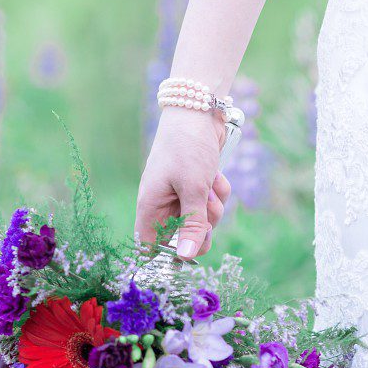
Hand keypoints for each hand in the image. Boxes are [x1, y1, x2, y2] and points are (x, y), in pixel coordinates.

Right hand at [135, 107, 232, 259]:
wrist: (198, 111)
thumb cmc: (187, 147)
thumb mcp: (193, 188)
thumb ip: (192, 224)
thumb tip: (187, 257)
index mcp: (151, 207)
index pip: (149, 246)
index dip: (165, 255)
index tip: (186, 255)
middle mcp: (164, 204)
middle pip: (183, 238)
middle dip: (200, 230)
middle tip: (207, 216)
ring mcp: (181, 194)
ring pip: (202, 221)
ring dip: (213, 208)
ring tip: (211, 186)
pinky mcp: (198, 185)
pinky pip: (212, 203)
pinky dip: (218, 192)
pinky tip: (216, 175)